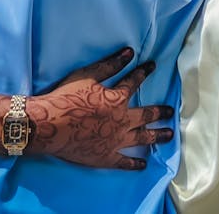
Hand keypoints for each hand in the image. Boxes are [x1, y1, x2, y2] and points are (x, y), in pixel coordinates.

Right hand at [26, 48, 173, 169]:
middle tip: (171, 111)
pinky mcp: (105, 157)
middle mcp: (121, 121)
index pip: (134, 82)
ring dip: (157, 136)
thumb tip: (129, 52)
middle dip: (160, 112)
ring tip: (169, 135)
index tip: (152, 66)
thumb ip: (110, 65)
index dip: (143, 72)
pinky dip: (134, 164)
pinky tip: (143, 165)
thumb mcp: (87, 76)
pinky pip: (123, 161)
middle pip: (146, 115)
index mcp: (117, 100)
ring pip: (141, 138)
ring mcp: (115, 141)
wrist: (48, 126)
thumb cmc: (65, 98)